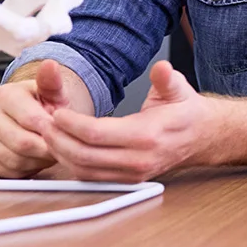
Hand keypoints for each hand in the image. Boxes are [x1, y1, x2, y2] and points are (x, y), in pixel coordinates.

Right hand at [0, 59, 82, 177]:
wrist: (33, 118)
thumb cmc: (46, 105)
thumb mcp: (54, 92)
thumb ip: (52, 82)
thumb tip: (50, 64)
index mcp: (4, 94)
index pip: (32, 121)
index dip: (53, 133)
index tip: (66, 134)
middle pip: (22, 143)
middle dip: (46, 149)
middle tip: (60, 147)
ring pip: (14, 160)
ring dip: (37, 161)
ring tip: (48, 151)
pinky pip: (5, 173)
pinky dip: (23, 170)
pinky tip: (33, 159)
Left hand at [44, 60, 214, 182]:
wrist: (201, 137)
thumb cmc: (186, 112)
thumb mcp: (179, 89)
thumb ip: (167, 78)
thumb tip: (162, 67)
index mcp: (148, 135)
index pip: (97, 134)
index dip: (71, 123)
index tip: (57, 112)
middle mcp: (138, 159)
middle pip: (84, 155)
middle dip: (58, 139)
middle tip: (44, 123)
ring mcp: (133, 173)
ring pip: (84, 170)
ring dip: (61, 154)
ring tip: (49, 135)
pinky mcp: (128, 179)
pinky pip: (92, 178)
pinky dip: (73, 165)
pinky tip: (65, 148)